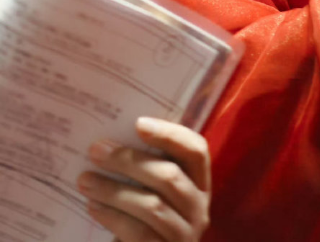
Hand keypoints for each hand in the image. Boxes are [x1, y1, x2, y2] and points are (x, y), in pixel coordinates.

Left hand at [78, 118, 210, 241]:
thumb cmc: (145, 220)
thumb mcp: (154, 192)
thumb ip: (147, 169)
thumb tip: (113, 138)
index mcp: (199, 183)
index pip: (196, 150)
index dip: (170, 134)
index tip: (138, 123)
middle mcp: (198, 208)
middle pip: (169, 176)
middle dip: (129, 161)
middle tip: (96, 150)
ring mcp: (184, 235)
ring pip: (153, 205)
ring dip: (114, 190)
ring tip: (85, 180)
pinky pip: (139, 232)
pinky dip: (113, 217)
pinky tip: (93, 207)